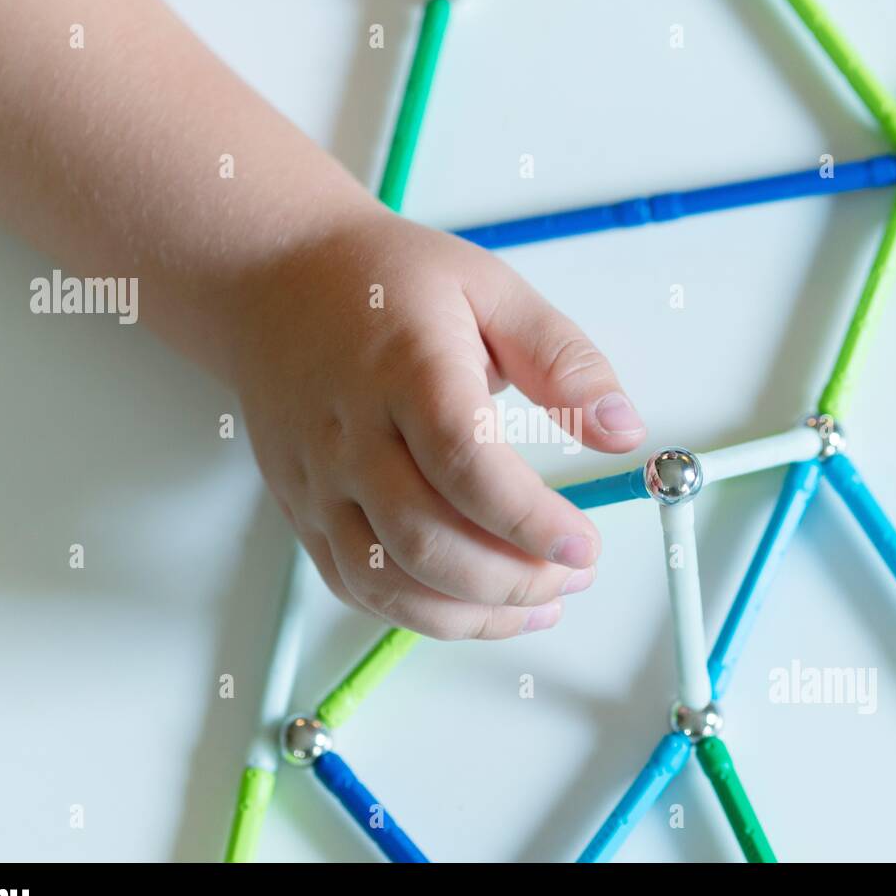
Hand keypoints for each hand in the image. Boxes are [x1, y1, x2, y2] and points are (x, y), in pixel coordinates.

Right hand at [234, 205, 646, 639]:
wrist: (272, 280)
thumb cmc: (386, 282)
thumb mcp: (491, 289)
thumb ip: (563, 360)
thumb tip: (623, 432)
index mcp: (406, 368)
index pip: (465, 463)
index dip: (530, 521)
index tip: (585, 546)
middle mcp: (350, 433)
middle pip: (426, 539)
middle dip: (512, 579)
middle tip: (573, 575)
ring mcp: (318, 480)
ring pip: (386, 579)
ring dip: (470, 615)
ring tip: (538, 604)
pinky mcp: (301, 509)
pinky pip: (354, 585)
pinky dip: (418, 614)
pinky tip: (475, 605)